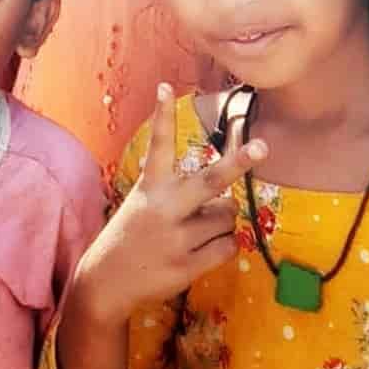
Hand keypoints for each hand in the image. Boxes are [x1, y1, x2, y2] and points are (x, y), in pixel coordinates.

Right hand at [69, 84, 266, 324]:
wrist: (106, 281)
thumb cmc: (133, 234)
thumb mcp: (144, 203)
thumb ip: (179, 195)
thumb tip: (229, 200)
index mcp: (150, 186)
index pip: (158, 144)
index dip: (162, 115)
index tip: (164, 87)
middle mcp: (163, 207)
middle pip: (210, 180)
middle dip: (238, 162)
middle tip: (262, 146)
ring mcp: (176, 237)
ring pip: (227, 219)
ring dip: (222, 223)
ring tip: (196, 232)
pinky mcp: (186, 265)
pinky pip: (228, 248)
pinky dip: (224, 247)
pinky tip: (202, 251)